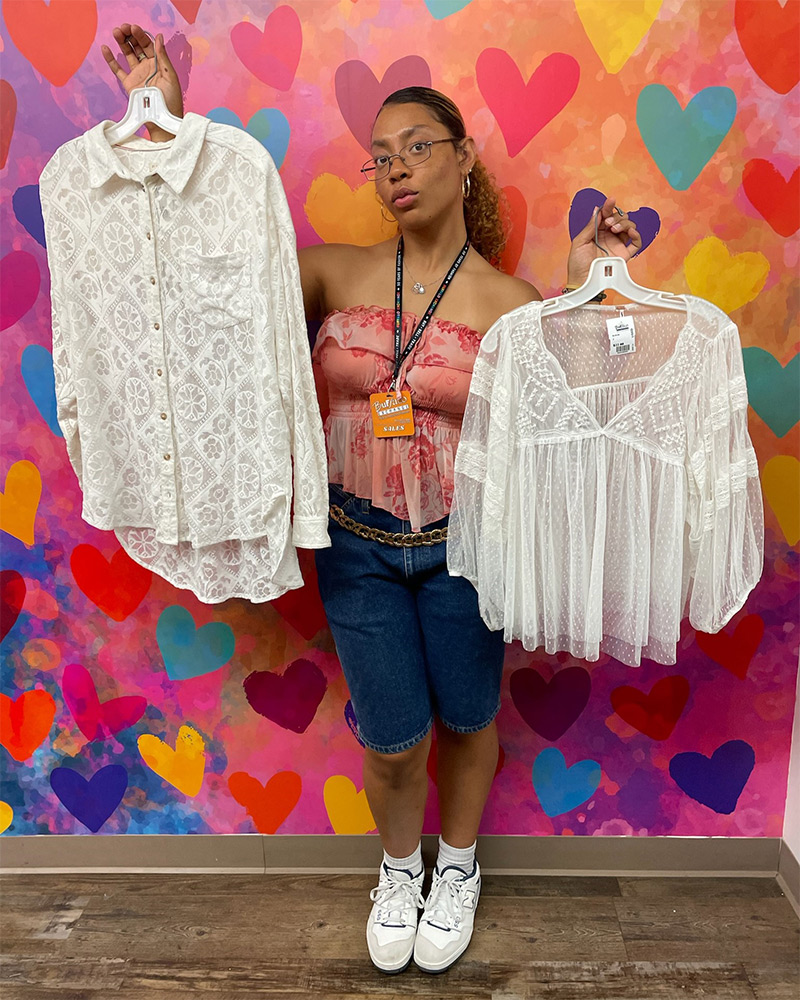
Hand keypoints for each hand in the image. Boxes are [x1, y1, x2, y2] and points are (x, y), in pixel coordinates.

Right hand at [101, 24, 182, 141]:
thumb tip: (159, 37)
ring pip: (127, 54)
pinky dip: (111, 59)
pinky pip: (117, 69)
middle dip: (130, 36)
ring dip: (121, 42)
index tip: (134, 28)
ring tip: (116, 32)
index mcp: (158, 64)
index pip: (148, 45)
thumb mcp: (170, 77)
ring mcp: (137, 74)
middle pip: (137, 46)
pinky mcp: (128, 84)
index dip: (141, 35)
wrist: (162, 120)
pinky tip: (105, 48)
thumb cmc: (171, 101)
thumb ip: (163, 57)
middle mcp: (147, 67)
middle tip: (123, 27)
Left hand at [565, 197, 642, 287]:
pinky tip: (630, 232)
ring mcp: (617, 245)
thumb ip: (590, 225)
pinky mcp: (624, 255)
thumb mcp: (579, 242)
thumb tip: (597, 209)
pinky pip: (636, 242)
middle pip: (620, 218)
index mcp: (597, 232)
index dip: (609, 207)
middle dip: (616, 216)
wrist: (582, 281)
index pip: (606, 216)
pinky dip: (636, 234)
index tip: (610, 201)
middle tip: (608, 223)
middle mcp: (609, 237)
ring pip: (629, 227)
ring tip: (615, 229)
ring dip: (624, 223)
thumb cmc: (577, 264)